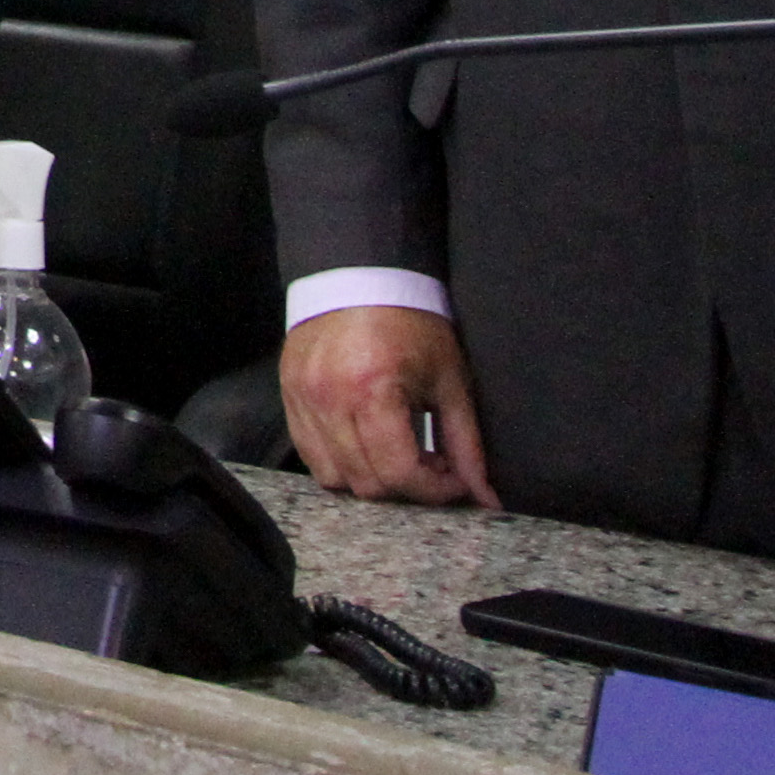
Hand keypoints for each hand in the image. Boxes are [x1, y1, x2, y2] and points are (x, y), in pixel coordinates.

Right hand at [282, 305, 502, 507]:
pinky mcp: (289, 396)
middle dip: (406, 486)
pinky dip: (340, 463)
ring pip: (333, 477)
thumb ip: (466, 445)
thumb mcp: (449, 381)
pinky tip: (366, 444)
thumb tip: (485, 499)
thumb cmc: (411, 323)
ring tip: (396, 454)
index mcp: (373, 391)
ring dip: (370, 479)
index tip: (454, 480)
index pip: (399, 473)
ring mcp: (303, 399)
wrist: (361, 276)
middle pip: (366, 483)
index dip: (434, 490)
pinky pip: (310, 454)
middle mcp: (330, 399)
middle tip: (430, 465)